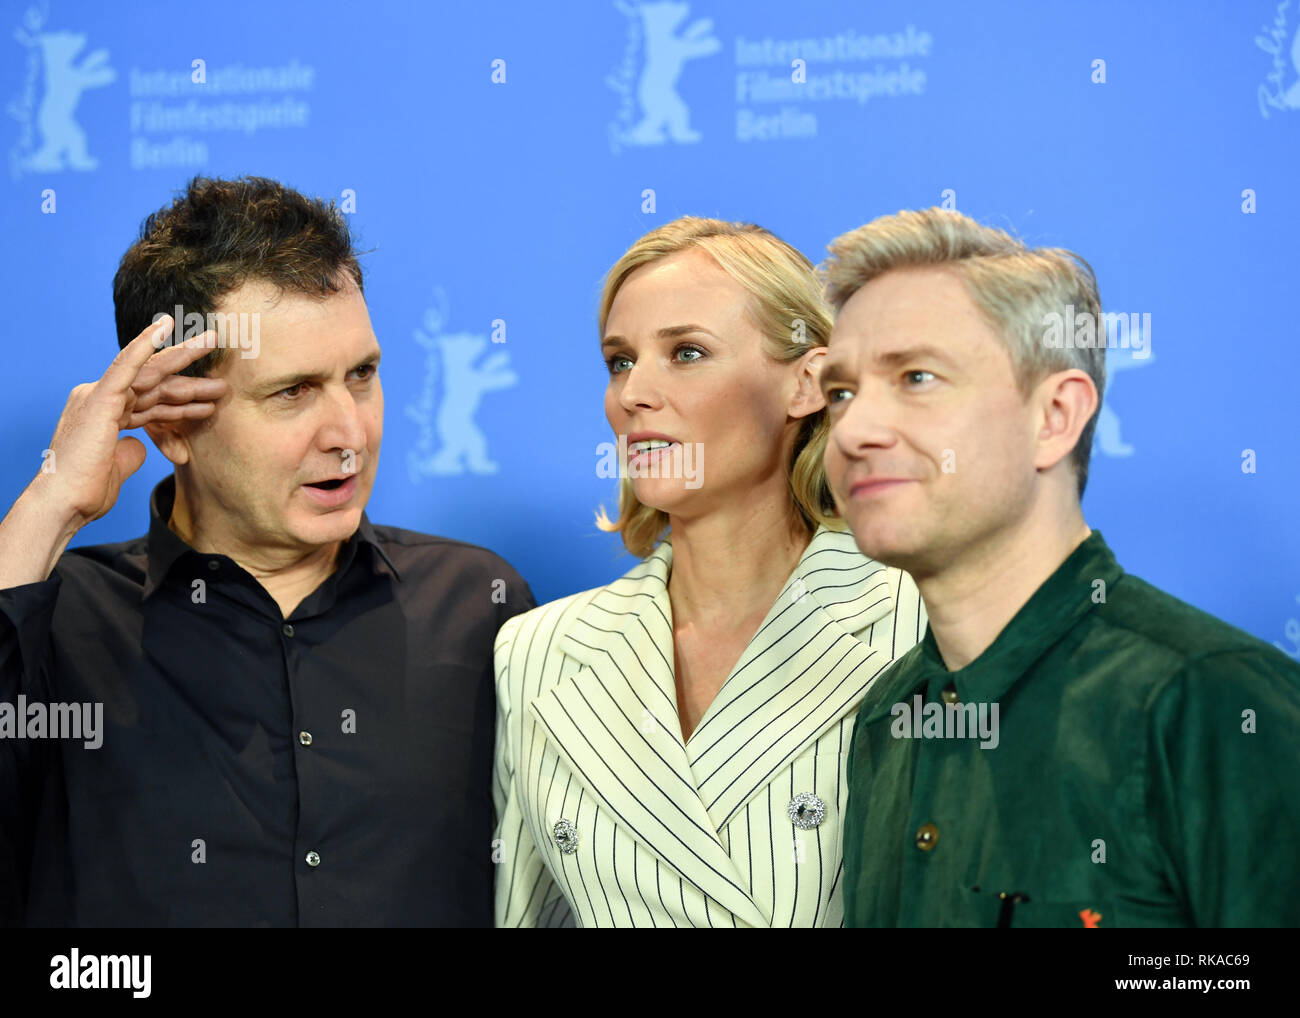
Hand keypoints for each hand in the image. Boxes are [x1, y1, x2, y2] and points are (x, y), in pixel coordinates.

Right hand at [35, 315, 227, 527]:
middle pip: (154, 382)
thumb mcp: (117, 467)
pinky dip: (144, 345)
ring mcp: (99, 396)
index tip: (209, 399)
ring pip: (149, 371)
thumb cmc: (86, 492)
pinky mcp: (100, 398)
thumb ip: (130, 451)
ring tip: (213, 340)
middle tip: (216, 352)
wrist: (64, 503)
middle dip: (188, 372)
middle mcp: (101, 399)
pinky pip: (125, 365)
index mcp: (106, 415)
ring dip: (183, 356)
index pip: (151, 401)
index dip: (182, 400)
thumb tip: (140, 445)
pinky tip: (164, 327)